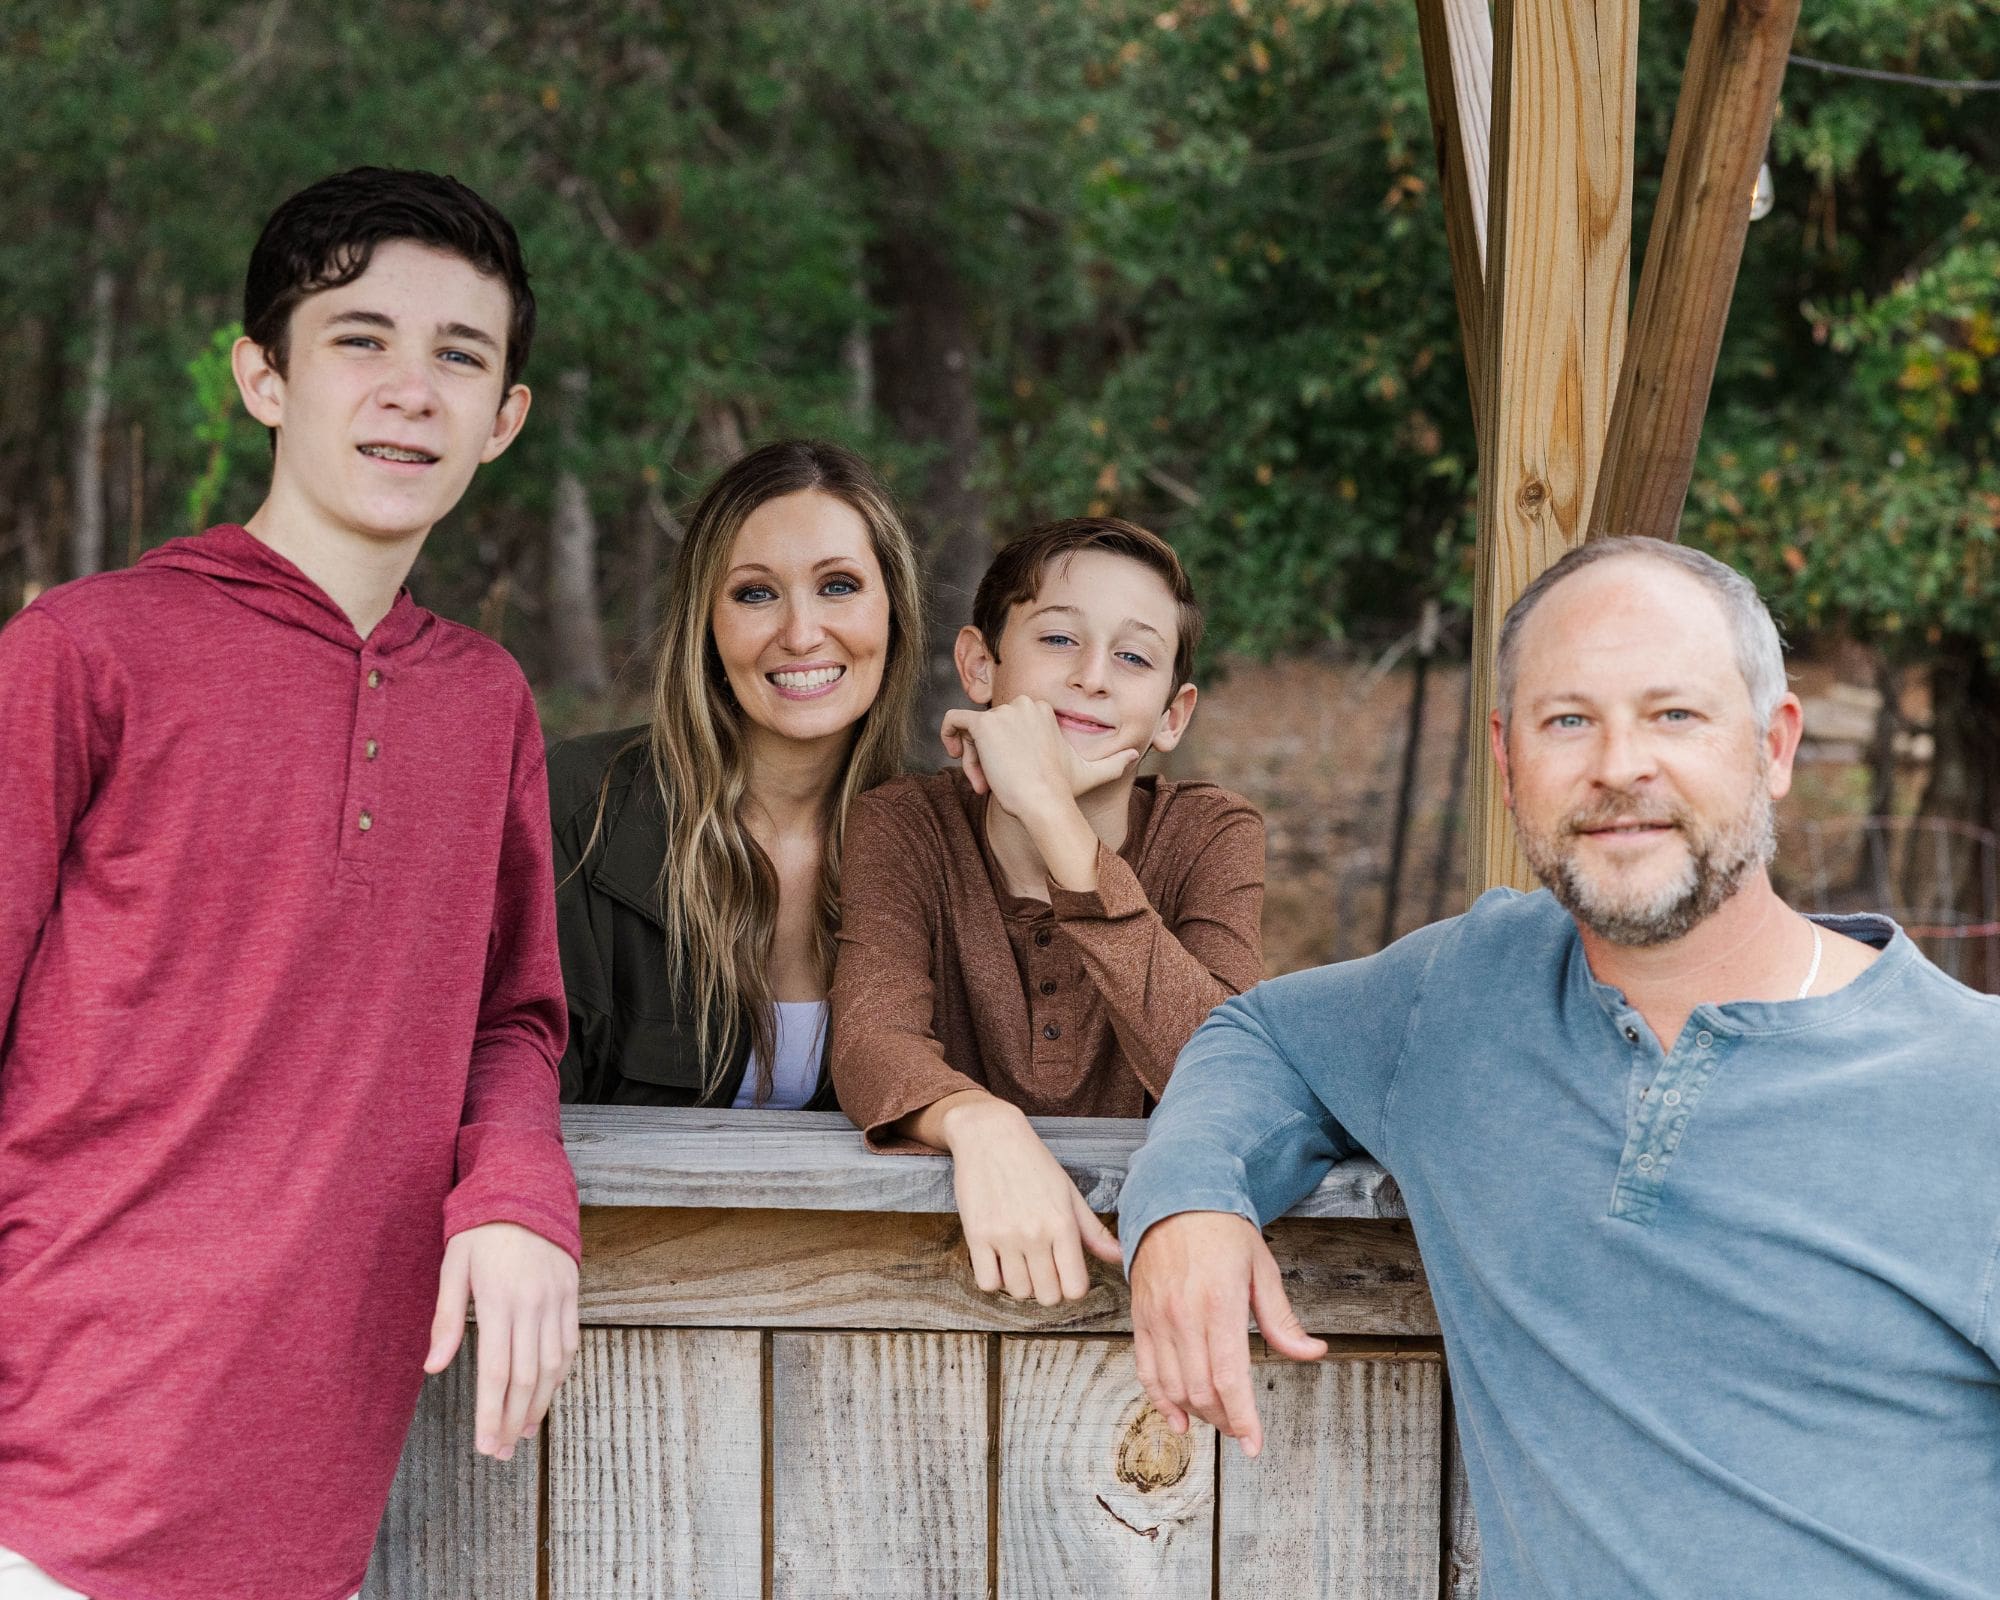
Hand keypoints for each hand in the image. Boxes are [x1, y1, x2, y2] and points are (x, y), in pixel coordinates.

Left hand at [425, 1221, 580, 1461]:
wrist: (527, 1189)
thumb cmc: (481, 1229)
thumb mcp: (453, 1266)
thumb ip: (446, 1318)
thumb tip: (434, 1367)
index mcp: (499, 1300)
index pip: (496, 1372)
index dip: (492, 1414)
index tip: (486, 1446)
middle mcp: (532, 1304)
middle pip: (526, 1378)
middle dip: (514, 1421)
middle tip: (502, 1453)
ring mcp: (556, 1300)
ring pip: (552, 1367)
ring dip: (538, 1405)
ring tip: (523, 1434)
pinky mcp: (571, 1294)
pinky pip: (568, 1345)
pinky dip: (558, 1376)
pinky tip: (545, 1396)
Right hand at [939, 1093, 1123, 1304]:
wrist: (991, 1135)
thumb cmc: (1034, 1163)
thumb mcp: (1069, 1193)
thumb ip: (1093, 1231)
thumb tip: (1120, 1257)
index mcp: (1063, 1224)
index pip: (1075, 1288)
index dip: (1072, 1287)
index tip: (1065, 1273)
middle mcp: (1035, 1234)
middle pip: (1048, 1296)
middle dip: (1047, 1287)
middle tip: (1042, 1267)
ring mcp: (1004, 1236)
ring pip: (1018, 1292)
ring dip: (1021, 1282)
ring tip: (1020, 1259)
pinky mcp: (976, 1235)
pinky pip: (987, 1283)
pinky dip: (994, 1278)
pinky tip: (998, 1259)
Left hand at [941, 697, 1138, 814]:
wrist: (1045, 803)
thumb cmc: (1065, 792)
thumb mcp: (1091, 773)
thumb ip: (1112, 762)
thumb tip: (1132, 755)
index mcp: (1042, 711)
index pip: (1008, 723)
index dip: (1004, 752)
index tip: (1009, 779)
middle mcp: (1024, 705)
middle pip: (990, 726)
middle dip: (987, 756)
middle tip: (992, 784)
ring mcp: (1005, 713)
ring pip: (973, 730)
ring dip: (972, 757)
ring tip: (983, 783)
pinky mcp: (985, 725)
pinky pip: (954, 719)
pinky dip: (948, 734)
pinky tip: (952, 752)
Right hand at [1129, 1211, 1326, 1456]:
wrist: (1174, 1200)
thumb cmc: (1222, 1232)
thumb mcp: (1262, 1269)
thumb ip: (1282, 1319)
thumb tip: (1313, 1351)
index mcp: (1219, 1303)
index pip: (1229, 1377)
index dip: (1243, 1418)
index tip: (1254, 1445)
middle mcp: (1183, 1315)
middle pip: (1202, 1389)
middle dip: (1225, 1419)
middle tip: (1243, 1429)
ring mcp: (1158, 1318)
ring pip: (1174, 1386)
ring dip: (1198, 1413)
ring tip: (1219, 1419)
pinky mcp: (1141, 1319)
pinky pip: (1147, 1371)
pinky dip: (1161, 1400)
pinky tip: (1178, 1418)